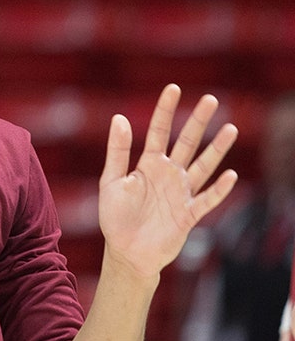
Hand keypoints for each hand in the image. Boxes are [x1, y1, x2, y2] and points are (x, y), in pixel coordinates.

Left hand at [98, 84, 238, 279]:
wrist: (125, 252)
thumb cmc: (115, 217)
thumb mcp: (110, 181)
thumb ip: (117, 151)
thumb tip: (119, 117)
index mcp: (148, 164)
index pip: (159, 131)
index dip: (165, 110)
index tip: (173, 88)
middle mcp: (168, 174)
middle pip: (186, 142)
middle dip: (198, 121)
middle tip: (210, 99)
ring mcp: (181, 193)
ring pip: (203, 166)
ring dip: (216, 150)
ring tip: (231, 129)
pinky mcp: (189, 214)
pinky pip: (207, 199)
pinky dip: (219, 189)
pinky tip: (230, 175)